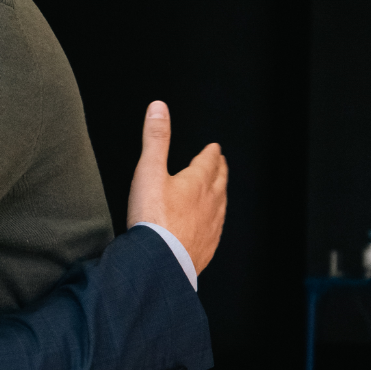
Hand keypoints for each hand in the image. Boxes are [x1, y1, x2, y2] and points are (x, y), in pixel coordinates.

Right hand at [126, 101, 226, 272]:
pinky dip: (215, 221)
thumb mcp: (149, 171)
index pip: (209, 162)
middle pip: (219, 182)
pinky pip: (215, 229)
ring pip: (220, 206)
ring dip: (220, 195)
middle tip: (221, 164)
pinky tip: (211, 225)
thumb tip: (159, 108)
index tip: (214, 148)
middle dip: (220, 171)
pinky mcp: (206, 247)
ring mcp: (210, 227)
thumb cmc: (153, 218)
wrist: (160, 261)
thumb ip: (155, 138)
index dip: (211, 153)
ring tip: (219, 191)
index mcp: (197, 182)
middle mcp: (210, 203)